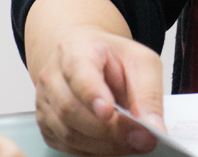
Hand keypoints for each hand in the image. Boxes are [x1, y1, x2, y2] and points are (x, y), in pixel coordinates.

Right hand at [30, 25, 164, 155]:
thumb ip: (149, 93)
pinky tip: (113, 145)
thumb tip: (153, 127)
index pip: (78, 73)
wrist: (85, 56)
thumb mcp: (141, 62)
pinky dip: (94, 152)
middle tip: (141, 138)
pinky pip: (67, 148)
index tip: (108, 111)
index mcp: (77, 50)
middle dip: (109, 130)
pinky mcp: (46, 126)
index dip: (91, 94)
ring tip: (133, 143)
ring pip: (68, 134)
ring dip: (105, 145)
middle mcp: (52, 76)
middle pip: (71, 109)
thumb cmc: (112, 58)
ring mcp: (45, 103)